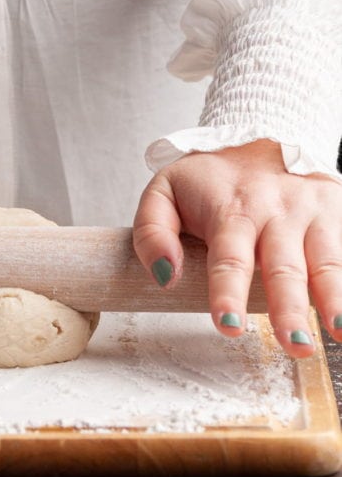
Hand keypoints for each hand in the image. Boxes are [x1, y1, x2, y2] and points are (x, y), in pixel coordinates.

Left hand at [133, 139, 341, 357]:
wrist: (258, 131)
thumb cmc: (210, 177)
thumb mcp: (165, 190)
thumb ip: (153, 232)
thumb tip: (165, 276)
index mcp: (230, 210)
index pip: (228, 258)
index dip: (228, 293)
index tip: (229, 326)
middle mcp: (275, 213)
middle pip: (283, 267)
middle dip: (289, 308)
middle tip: (294, 344)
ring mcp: (311, 214)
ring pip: (326, 261)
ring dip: (333, 299)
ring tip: (338, 333)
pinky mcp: (337, 215)